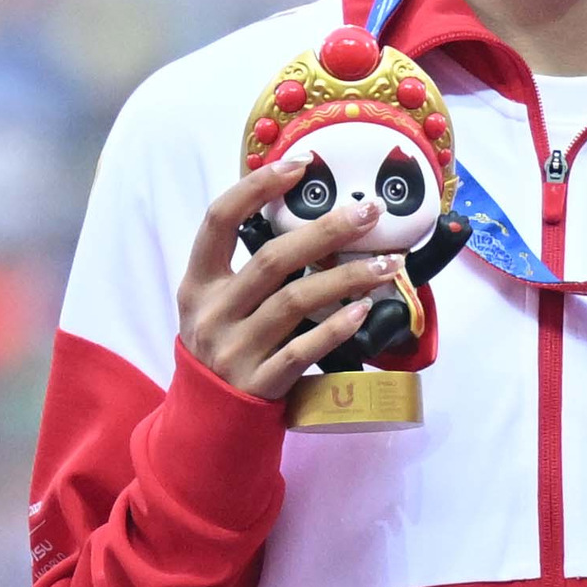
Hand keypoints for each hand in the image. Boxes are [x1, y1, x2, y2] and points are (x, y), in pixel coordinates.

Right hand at [182, 154, 404, 405]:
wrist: (208, 419)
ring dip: (348, 278)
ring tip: (388, 264)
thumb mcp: (216, 303)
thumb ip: (247, 267)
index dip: (257, 188)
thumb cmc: (224, 346)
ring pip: (296, 301)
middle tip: (369, 212)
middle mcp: (212, 313)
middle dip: (327, 231)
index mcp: (198, 283)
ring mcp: (235, 349)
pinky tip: (365, 310)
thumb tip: (309, 218)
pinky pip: (303, 350)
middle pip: (273, 259)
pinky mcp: (260, 383)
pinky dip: (336, 328)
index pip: (219, 220)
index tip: (301, 166)